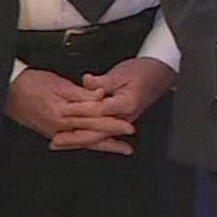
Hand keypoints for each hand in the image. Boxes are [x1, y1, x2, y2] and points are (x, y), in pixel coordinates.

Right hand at [7, 68, 122, 141]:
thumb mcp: (58, 83)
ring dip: (103, 145)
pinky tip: (97, 146)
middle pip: (91, 133)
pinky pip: (74, 142)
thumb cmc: (31, 84)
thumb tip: (101, 97)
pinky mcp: (52, 133)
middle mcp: (60, 126)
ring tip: (120, 149)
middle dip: (112, 138)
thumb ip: (82, 93)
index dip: (112, 122)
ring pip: (84, 141)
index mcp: (63, 112)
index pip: (94, 119)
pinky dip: (88, 144)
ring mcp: (55, 132)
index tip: (128, 126)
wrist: (7, 91)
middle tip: (129, 143)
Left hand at [50, 58, 176, 154]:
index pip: (100, 110)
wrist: (159, 74)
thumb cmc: (143, 72)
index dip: (81, 110)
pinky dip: (85, 137)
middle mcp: (125, 117)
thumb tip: (87, 81)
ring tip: (59, 144)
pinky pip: (100, 133)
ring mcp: (122, 121)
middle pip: (97, 132)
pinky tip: (73, 141)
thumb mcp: (123, 73)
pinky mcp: (118, 121)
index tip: (65, 111)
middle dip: (75, 137)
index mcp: (127, 103)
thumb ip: (103, 81)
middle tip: (56, 140)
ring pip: (97, 136)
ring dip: (77, 140)